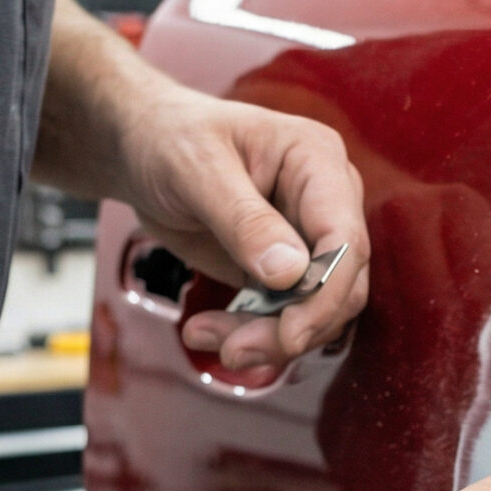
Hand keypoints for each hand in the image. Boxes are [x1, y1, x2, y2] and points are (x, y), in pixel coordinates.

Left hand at [117, 75, 368, 369]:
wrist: (145, 151)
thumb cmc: (171, 140)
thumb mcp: (197, 171)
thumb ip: (245, 220)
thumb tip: (291, 273)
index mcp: (317, 161)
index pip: (345, 239)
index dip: (325, 293)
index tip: (289, 334)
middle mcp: (326, 202)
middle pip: (340, 286)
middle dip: (292, 328)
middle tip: (235, 350)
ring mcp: (309, 239)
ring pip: (315, 312)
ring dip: (266, 339)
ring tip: (204, 336)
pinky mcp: (285, 271)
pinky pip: (284, 317)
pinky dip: (249, 334)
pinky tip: (204, 330)